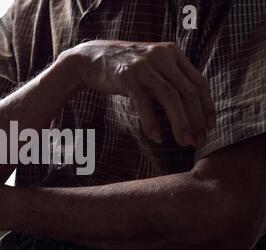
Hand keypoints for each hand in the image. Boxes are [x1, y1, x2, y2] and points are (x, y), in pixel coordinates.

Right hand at [64, 40, 215, 146]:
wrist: (93, 58)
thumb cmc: (126, 68)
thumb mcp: (153, 67)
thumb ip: (170, 79)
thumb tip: (190, 109)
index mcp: (172, 54)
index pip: (198, 82)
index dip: (207, 106)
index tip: (210, 127)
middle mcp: (162, 57)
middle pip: (187, 91)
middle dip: (196, 119)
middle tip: (199, 141)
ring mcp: (144, 67)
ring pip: (170, 97)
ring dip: (180, 123)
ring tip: (184, 142)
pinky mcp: (127, 77)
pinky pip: (144, 103)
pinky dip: (151, 122)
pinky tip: (156, 137)